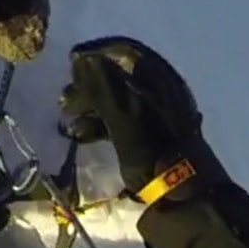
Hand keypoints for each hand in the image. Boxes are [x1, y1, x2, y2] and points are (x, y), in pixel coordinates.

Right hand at [63, 37, 201, 197]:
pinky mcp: (150, 135)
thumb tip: (82, 57)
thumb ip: (102, 86)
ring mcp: (156, 113)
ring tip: (67, 120)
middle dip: (87, 85)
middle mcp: (159, 90)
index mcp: (159, 79)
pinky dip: (100, 123)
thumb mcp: (125, 117)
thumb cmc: (154, 152)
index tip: (70, 62)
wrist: (184, 197)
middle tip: (64, 98)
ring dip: (89, 105)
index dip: (96, 51)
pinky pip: (120, 119)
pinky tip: (81, 135)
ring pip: (116, 98)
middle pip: (117, 74)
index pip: (125, 50)